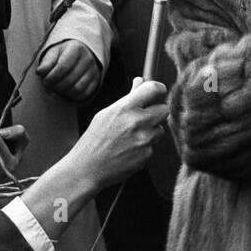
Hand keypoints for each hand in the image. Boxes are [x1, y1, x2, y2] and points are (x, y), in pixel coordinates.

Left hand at [37, 39, 101, 101]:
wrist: (81, 51)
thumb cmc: (64, 53)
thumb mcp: (53, 52)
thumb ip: (46, 62)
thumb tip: (40, 72)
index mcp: (76, 49)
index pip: (62, 67)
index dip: (50, 78)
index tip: (44, 81)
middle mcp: (87, 59)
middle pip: (69, 80)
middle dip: (55, 87)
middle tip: (48, 87)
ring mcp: (93, 70)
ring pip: (77, 89)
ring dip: (63, 93)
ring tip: (57, 89)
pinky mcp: (96, 80)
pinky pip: (85, 93)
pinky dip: (73, 96)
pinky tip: (66, 92)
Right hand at [60, 78, 169, 193]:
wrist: (86, 170)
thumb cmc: (94, 140)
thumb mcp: (106, 114)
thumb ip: (127, 98)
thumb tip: (140, 81)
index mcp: (125, 108)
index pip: (154, 88)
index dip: (159, 89)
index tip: (157, 93)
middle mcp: (137, 121)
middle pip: (164, 109)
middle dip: (156, 112)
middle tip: (143, 118)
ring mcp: (144, 139)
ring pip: (160, 129)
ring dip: (151, 131)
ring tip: (130, 137)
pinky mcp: (147, 154)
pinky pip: (153, 145)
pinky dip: (145, 147)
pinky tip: (129, 150)